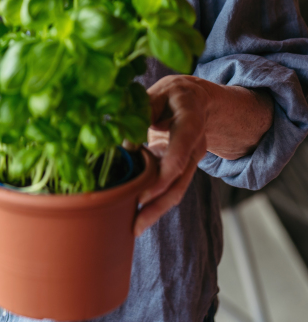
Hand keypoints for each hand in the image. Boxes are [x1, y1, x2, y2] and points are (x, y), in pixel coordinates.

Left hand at [134, 75, 272, 235]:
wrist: (197, 100)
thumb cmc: (173, 95)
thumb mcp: (157, 93)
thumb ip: (143, 114)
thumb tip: (124, 143)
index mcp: (191, 120)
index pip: (182, 147)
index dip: (166, 170)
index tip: (147, 190)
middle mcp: (195, 145)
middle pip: (180, 179)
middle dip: (158, 203)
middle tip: (136, 223)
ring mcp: (190, 160)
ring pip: (176, 189)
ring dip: (156, 209)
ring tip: (134, 228)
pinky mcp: (181, 168)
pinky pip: (170, 188)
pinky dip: (155, 201)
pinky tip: (139, 215)